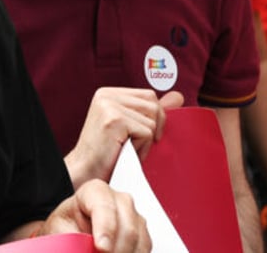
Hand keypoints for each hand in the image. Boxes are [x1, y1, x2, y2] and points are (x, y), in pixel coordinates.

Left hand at [37, 179, 149, 251]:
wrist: (72, 232)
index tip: (101, 248)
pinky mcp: (143, 236)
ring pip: (138, 241)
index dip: (105, 229)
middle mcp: (119, 200)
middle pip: (127, 227)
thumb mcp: (61, 231)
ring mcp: (134, 216)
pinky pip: (144, 251)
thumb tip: (81, 248)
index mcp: (94, 191)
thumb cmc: (66, 228)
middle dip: (116, 250)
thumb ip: (72, 241)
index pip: (104, 206)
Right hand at [65, 88, 183, 186]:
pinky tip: (126, 153)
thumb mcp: (131, 126)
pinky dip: (141, 148)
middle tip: (134, 144)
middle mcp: (106, 95)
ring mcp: (109, 105)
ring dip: (146, 141)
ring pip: (152, 120)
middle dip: (152, 129)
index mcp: (108, 93)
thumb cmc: (108, 154)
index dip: (154, 118)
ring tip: (128, 149)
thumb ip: (152, 110)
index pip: (149, 96)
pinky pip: (147, 132)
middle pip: (153, 105)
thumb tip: (179, 96)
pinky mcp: (114, 119)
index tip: (141, 135)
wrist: (87, 174)